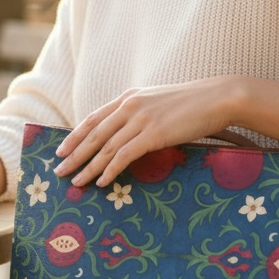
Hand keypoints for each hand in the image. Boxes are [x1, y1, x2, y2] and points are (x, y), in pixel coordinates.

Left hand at [54, 80, 238, 187]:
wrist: (218, 98)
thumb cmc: (193, 103)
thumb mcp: (159, 102)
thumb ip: (140, 112)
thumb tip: (128, 131)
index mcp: (129, 97)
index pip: (94, 118)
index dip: (75, 136)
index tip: (61, 150)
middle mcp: (130, 106)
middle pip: (94, 134)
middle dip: (74, 154)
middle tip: (60, 171)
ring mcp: (141, 119)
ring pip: (106, 147)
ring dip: (88, 167)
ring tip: (76, 182)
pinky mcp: (153, 134)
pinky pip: (125, 156)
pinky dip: (110, 170)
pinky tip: (102, 182)